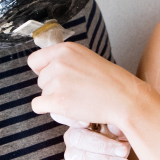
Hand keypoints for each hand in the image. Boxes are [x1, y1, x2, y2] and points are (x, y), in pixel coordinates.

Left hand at [28, 41, 156, 128]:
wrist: (124, 98)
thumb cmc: (111, 82)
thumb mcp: (86, 59)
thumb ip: (66, 61)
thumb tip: (46, 69)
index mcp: (65, 49)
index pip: (35, 60)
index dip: (42, 71)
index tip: (53, 78)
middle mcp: (59, 62)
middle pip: (40, 79)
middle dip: (53, 87)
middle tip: (75, 91)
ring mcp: (57, 81)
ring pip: (42, 94)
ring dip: (55, 99)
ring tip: (77, 100)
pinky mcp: (58, 100)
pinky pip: (38, 106)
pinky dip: (49, 110)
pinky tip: (66, 109)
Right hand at [53, 119, 130, 159]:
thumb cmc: (117, 143)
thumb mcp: (123, 133)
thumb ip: (119, 127)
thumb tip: (116, 126)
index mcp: (81, 121)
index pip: (67, 116)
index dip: (72, 119)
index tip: (87, 123)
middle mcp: (71, 137)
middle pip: (79, 138)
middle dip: (103, 146)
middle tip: (123, 151)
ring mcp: (70, 156)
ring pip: (83, 158)